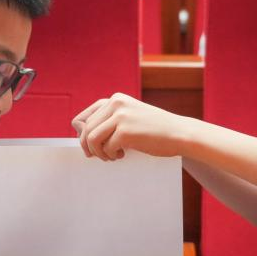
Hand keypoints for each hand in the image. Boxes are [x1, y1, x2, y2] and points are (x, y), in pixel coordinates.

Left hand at [71, 93, 189, 160]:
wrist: (179, 133)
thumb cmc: (154, 129)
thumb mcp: (128, 118)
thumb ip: (106, 121)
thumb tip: (77, 131)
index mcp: (115, 99)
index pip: (83, 117)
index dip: (82, 135)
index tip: (91, 146)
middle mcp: (116, 103)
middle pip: (86, 130)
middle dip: (90, 147)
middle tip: (102, 156)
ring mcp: (121, 116)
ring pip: (92, 138)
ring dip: (99, 152)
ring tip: (111, 156)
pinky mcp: (126, 131)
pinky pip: (106, 147)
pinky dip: (111, 155)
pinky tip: (122, 155)